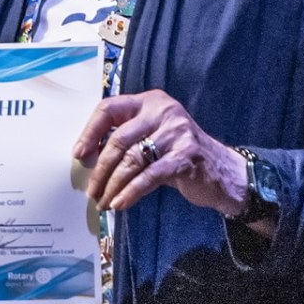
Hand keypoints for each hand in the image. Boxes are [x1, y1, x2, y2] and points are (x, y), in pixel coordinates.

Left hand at [72, 90, 248, 215]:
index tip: (79, 154)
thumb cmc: (179, 154)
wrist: (223, 172)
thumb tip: (89, 156)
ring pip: (132, 160)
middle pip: (118, 139)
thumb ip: (127, 138)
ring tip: (103, 200)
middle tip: (91, 190)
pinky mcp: (186, 157)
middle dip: (100, 169)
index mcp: (150, 101)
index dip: (90, 132)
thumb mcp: (154, 136)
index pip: (109, 108)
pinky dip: (130, 192)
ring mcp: (177, 133)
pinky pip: (149, 176)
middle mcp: (163, 111)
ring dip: (113, 184)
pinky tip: (120, 203)